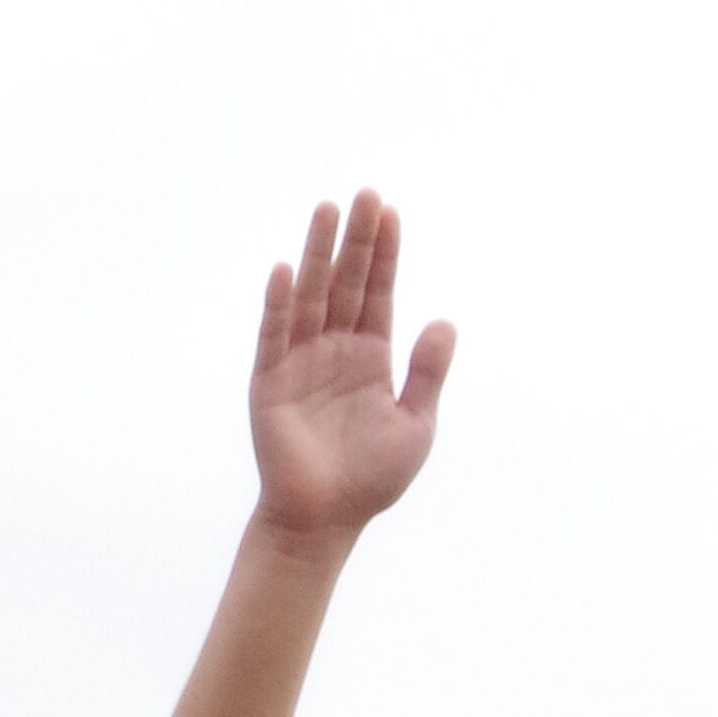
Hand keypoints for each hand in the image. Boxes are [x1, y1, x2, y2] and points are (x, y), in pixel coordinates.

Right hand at [246, 191, 452, 558]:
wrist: (326, 522)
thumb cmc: (370, 480)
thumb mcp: (415, 424)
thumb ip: (428, 373)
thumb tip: (446, 322)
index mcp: (370, 357)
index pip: (377, 292)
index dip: (385, 254)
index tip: (390, 211)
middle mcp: (334, 350)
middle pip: (345, 283)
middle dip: (356, 240)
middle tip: (365, 194)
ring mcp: (300, 363)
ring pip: (311, 297)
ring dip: (317, 255)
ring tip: (327, 211)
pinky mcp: (270, 383)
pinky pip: (274, 337)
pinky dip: (279, 305)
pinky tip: (286, 272)